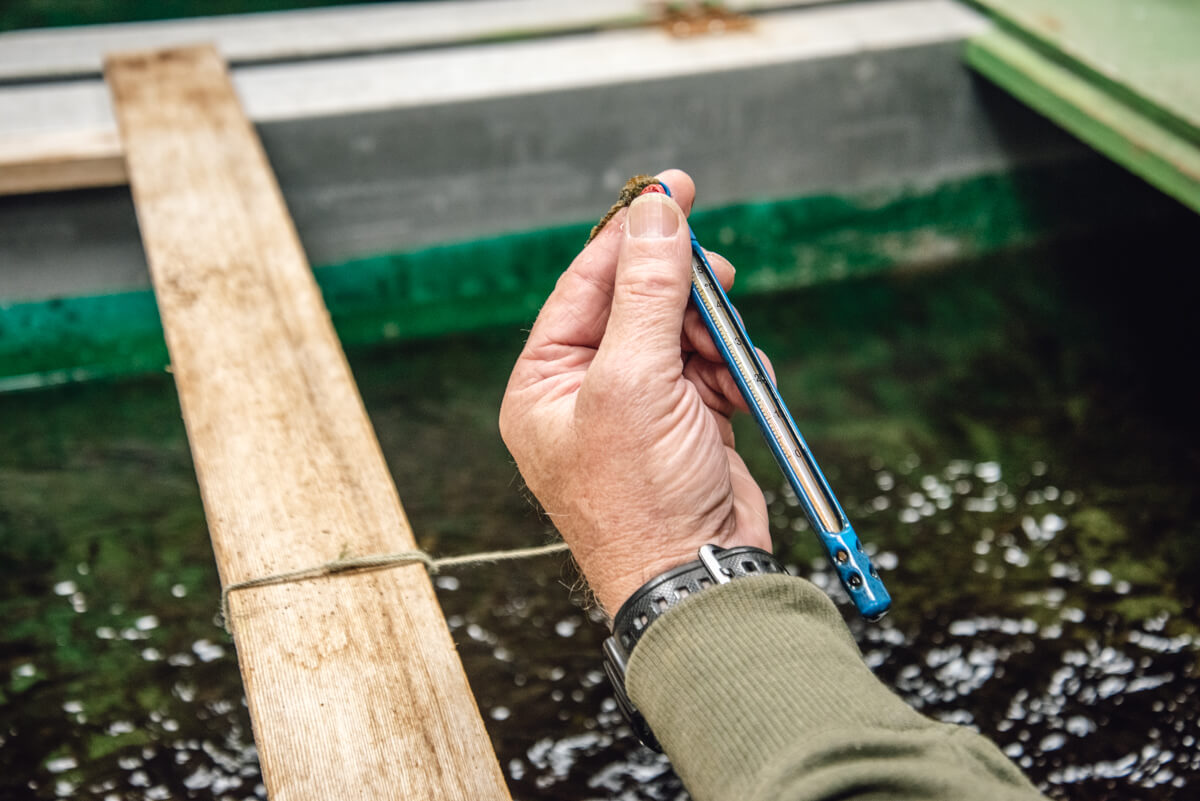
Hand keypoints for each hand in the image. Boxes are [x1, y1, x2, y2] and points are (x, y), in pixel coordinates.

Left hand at [499, 169, 771, 614]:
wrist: (695, 576)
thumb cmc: (642, 498)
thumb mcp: (636, 381)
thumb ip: (648, 292)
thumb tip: (655, 212)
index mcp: (546, 380)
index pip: (586, 282)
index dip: (631, 233)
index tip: (673, 186)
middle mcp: (586, 390)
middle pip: (640, 301)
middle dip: (684, 294)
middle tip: (717, 280)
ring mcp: (639, 407)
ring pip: (685, 332)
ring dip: (715, 340)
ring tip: (727, 367)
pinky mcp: (687, 424)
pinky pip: (714, 370)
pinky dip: (735, 375)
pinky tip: (741, 399)